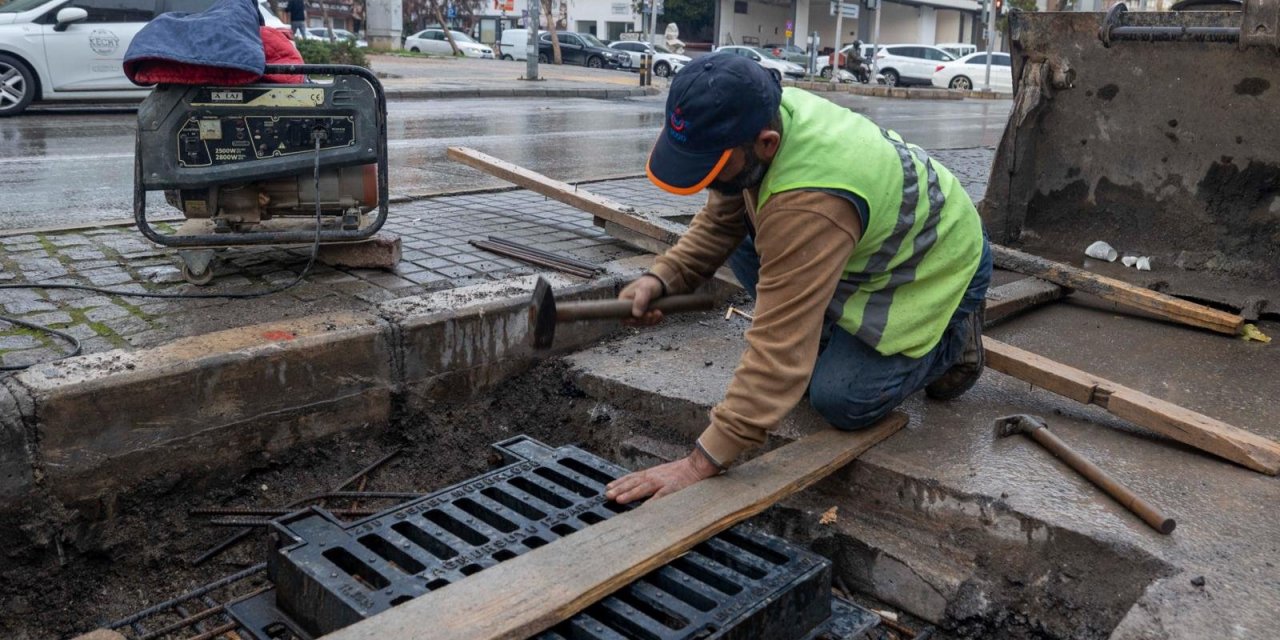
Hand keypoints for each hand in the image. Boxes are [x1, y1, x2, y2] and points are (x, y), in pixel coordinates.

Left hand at [605, 449, 721, 504]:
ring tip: (618, 500)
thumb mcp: (663, 473)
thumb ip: (652, 480)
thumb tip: (640, 487)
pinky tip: (643, 508)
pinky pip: (660, 497)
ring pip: (643, 488)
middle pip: (633, 483)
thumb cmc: (681, 472)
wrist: (697, 466)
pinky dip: (651, 502)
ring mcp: (663, 482)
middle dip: (619, 489)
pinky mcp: (672, 489)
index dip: (619, 482)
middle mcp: (654, 476)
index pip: (632, 477)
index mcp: (652, 473)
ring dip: (630, 494)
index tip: (608, 487)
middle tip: (607, 495)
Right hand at [618, 274, 665, 326]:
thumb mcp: (644, 289)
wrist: (660, 283)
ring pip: (642, 322)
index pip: (622, 316)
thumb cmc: (649, 283)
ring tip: (658, 312)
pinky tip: (660, 315)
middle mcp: (629, 307)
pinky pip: (649, 321)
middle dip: (644, 320)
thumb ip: (640, 301)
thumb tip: (636, 315)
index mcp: (624, 300)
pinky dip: (655, 320)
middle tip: (653, 313)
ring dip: (651, 320)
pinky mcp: (645, 314)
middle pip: (633, 321)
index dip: (630, 321)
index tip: (640, 318)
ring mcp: (637, 311)